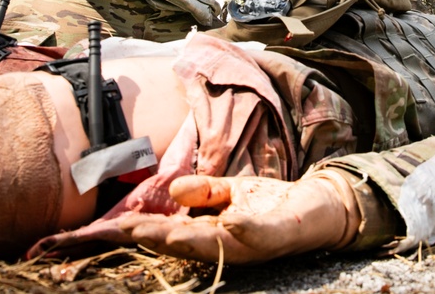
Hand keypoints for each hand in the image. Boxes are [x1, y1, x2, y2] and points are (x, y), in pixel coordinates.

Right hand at [115, 172, 359, 263]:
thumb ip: (204, 192)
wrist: (323, 206)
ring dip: (187, 239)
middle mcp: (229, 245)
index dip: (142, 230)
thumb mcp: (233, 191)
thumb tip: (173, 190)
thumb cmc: (273, 204)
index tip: (111, 225)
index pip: (172, 233)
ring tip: (161, 231)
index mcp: (214, 235)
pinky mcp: (281, 235)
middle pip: (185, 244)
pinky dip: (247, 230)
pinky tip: (231, 221)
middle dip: (153, 238)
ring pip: (216, 245)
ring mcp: (254, 243)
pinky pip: (262, 234)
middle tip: (122, 230)